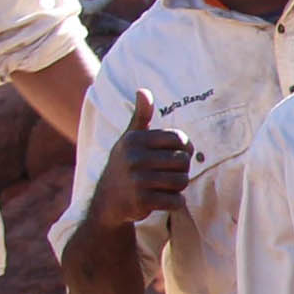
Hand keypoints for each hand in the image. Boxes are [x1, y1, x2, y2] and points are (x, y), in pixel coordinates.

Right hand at [88, 88, 192, 226]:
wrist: (107, 201)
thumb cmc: (126, 165)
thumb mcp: (130, 139)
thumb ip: (141, 116)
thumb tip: (143, 90)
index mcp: (135, 139)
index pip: (179, 138)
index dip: (186, 147)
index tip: (178, 154)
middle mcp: (135, 157)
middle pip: (183, 160)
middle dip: (182, 169)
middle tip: (170, 173)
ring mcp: (138, 180)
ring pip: (182, 181)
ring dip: (179, 187)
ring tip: (165, 186)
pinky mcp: (142, 201)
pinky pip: (177, 201)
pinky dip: (175, 202)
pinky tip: (163, 199)